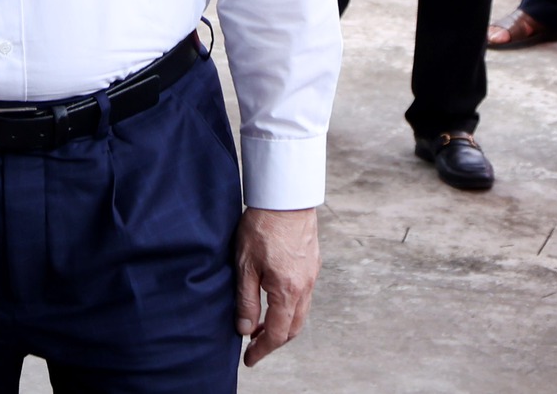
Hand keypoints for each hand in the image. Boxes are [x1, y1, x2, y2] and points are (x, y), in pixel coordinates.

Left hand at [234, 206, 317, 366]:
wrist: (285, 197)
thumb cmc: (261, 226)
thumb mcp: (245, 265)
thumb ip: (246, 300)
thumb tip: (245, 329)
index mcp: (288, 291)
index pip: (278, 334)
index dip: (263, 350)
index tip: (249, 359)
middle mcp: (305, 287)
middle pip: (293, 327)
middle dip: (274, 340)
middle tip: (254, 344)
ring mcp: (311, 275)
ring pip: (300, 312)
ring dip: (283, 323)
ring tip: (260, 323)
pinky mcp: (312, 263)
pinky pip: (304, 295)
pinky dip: (289, 306)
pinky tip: (274, 298)